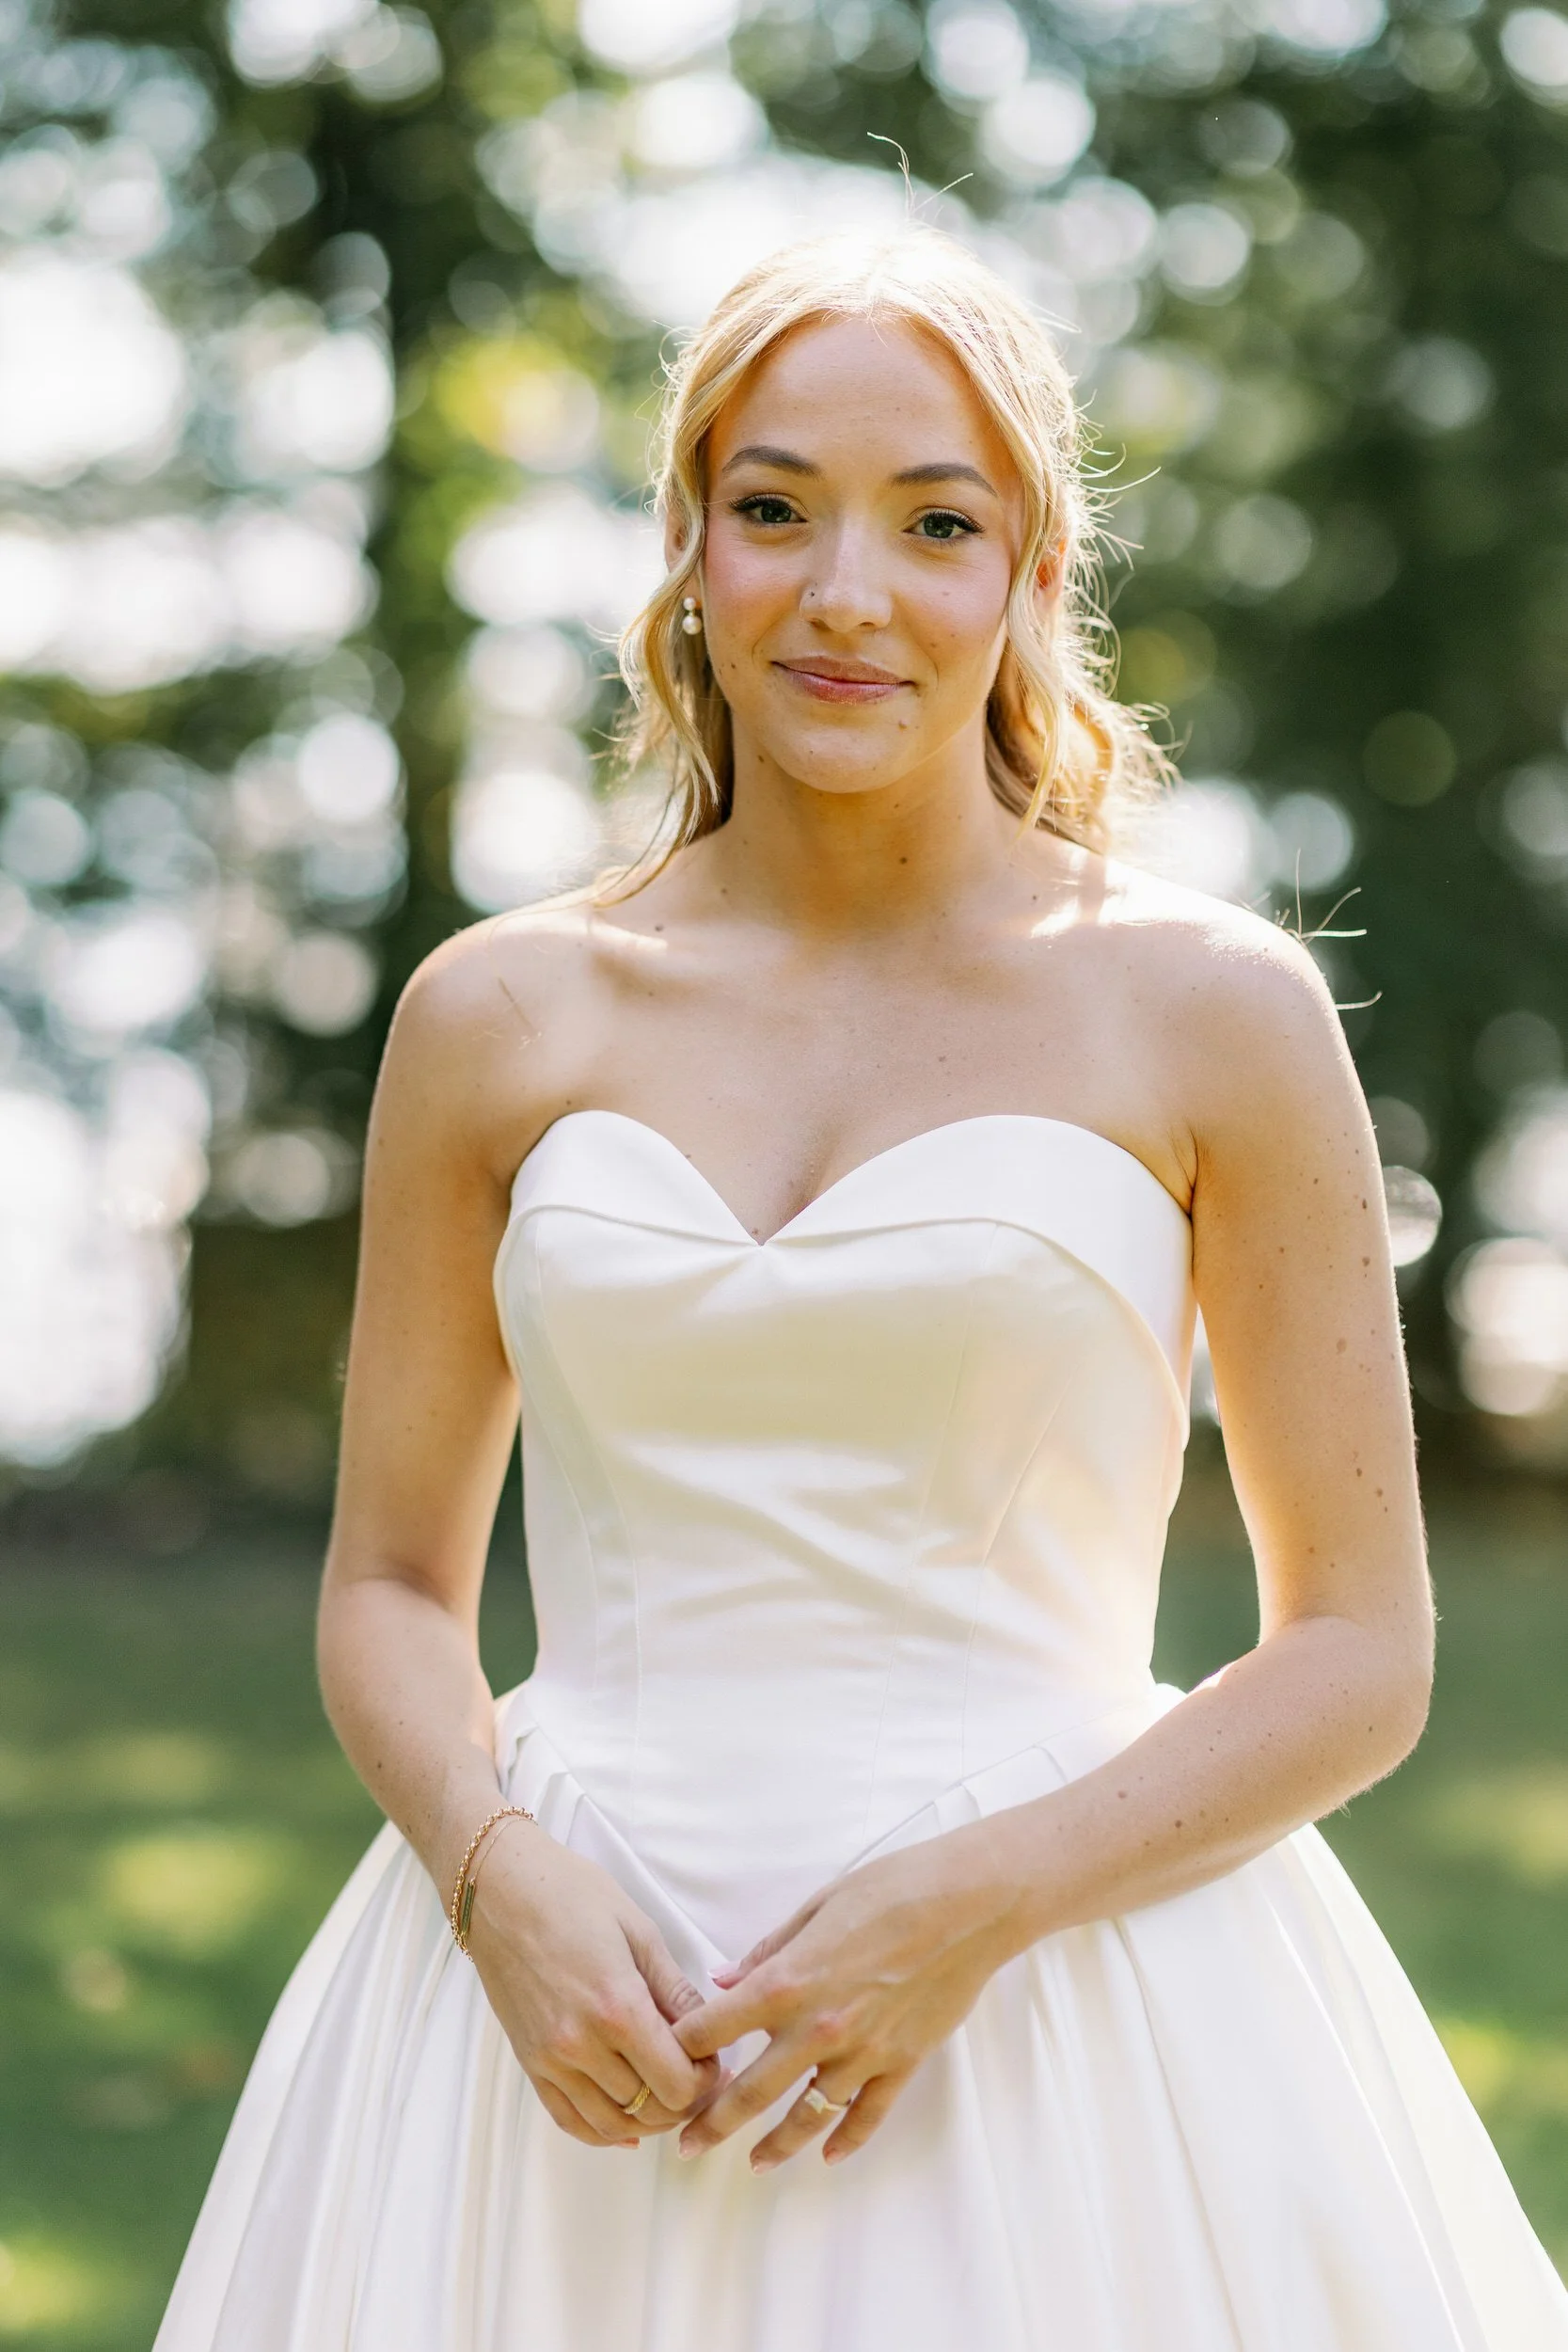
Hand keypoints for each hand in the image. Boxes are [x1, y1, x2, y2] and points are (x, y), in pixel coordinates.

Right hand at [467, 1821, 722, 2147]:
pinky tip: (628, 2123)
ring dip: (648, 2119)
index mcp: (617, 2007)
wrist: (500, 1889)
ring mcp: (550, 2059)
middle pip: (650, 2108)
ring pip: (613, 2125)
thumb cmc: (572, 1895)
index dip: (706, 2080)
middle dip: (684, 2098)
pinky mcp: (529, 2063)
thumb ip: (675, 1991)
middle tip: (697, 2076)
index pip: (677, 2083)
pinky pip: (570, 2121)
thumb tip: (709, 2034)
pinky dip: (604, 2131)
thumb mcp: (639, 1932)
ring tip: (666, 2094)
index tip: (713, 2060)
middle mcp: (581, 2044)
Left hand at [673, 1826, 1019, 2170]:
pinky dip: (845, 2139)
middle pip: (751, 2090)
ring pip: (808, 2115)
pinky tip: (827, 2154)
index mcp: (789, 1982)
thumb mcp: (816, 1907)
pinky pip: (866, 2115)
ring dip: (776, 2143)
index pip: (716, 2029)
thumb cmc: (890, 1890)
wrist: (968, 1905)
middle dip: (713, 2122)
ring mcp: (863, 2052)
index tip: (665, 2062)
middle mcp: (819, 2028)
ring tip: (754, 2162)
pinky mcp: (902, 2063)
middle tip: (687, 2145)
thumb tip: (725, 1979)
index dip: (683, 2048)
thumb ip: (767, 1952)